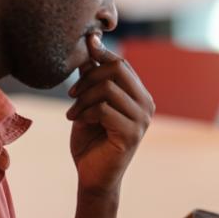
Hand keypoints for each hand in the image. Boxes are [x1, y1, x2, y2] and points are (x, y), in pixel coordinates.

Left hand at [66, 34, 154, 194]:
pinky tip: (77, 121)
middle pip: (116, 70)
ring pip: (107, 89)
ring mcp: (142, 119)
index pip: (121, 64)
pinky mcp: (132, 133)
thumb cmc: (91, 138)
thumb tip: (92, 41)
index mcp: (139, 94)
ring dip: (82, 99)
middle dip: (88, 78)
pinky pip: (103, 110)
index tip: (86, 44)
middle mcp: (147, 104)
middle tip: (71, 94)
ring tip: (72, 112)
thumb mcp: (89, 101)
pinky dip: (85, 113)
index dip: (101, 53)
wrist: (93, 175)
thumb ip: (93, 76)